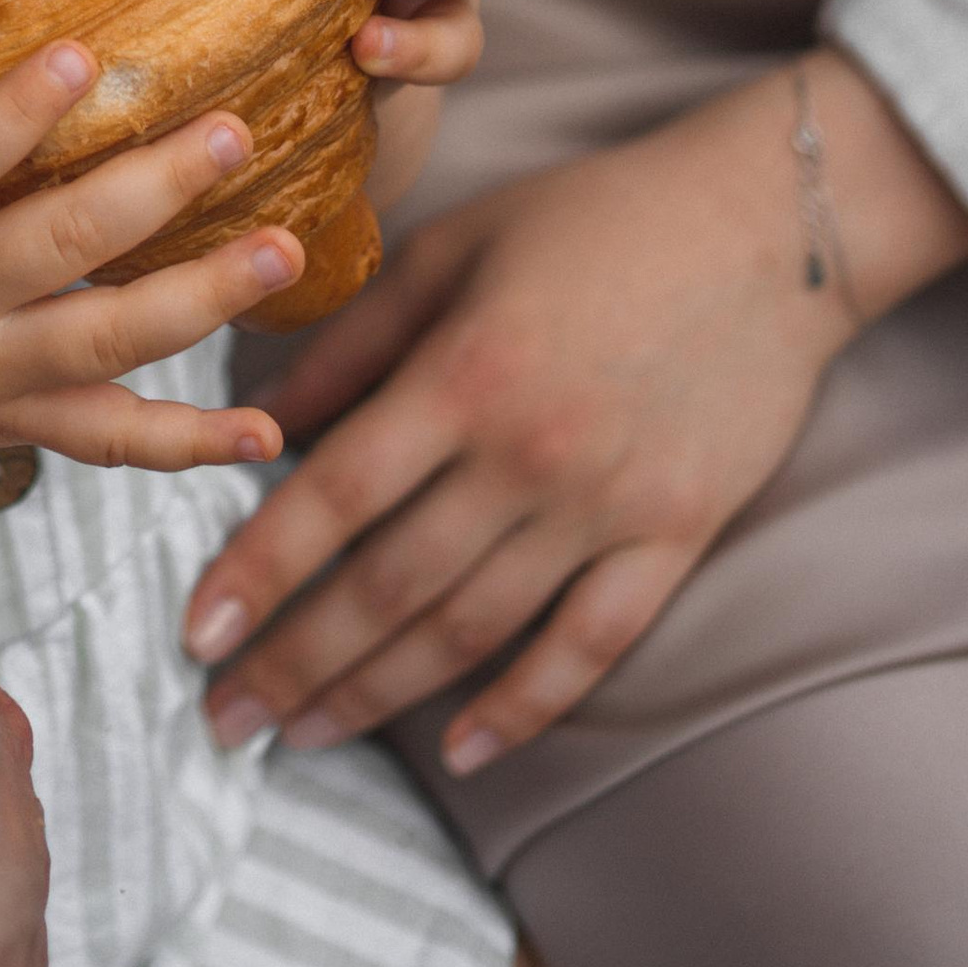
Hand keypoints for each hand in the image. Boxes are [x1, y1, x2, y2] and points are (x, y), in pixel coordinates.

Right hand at [0, 0, 291, 476]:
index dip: (12, 116)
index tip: (83, 55)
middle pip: (58, 250)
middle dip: (152, 192)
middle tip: (234, 132)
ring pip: (108, 344)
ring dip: (204, 300)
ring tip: (284, 249)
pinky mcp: (25, 423)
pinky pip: (113, 441)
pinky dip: (190, 444)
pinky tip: (264, 434)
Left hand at [183, 47, 967, 771]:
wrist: (770, 225)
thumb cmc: (596, 218)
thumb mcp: (452, 249)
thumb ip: (354, 342)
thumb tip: (264, 419)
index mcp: (464, 373)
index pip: (334, 497)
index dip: (258, 570)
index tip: (196, 632)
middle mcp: (529, 454)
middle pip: (389, 586)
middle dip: (295, 660)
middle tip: (224, 718)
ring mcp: (608, 506)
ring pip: (472, 630)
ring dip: (379, 692)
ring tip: (304, 733)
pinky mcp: (676, 537)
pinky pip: (591, 646)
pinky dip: (523, 706)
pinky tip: (461, 748)